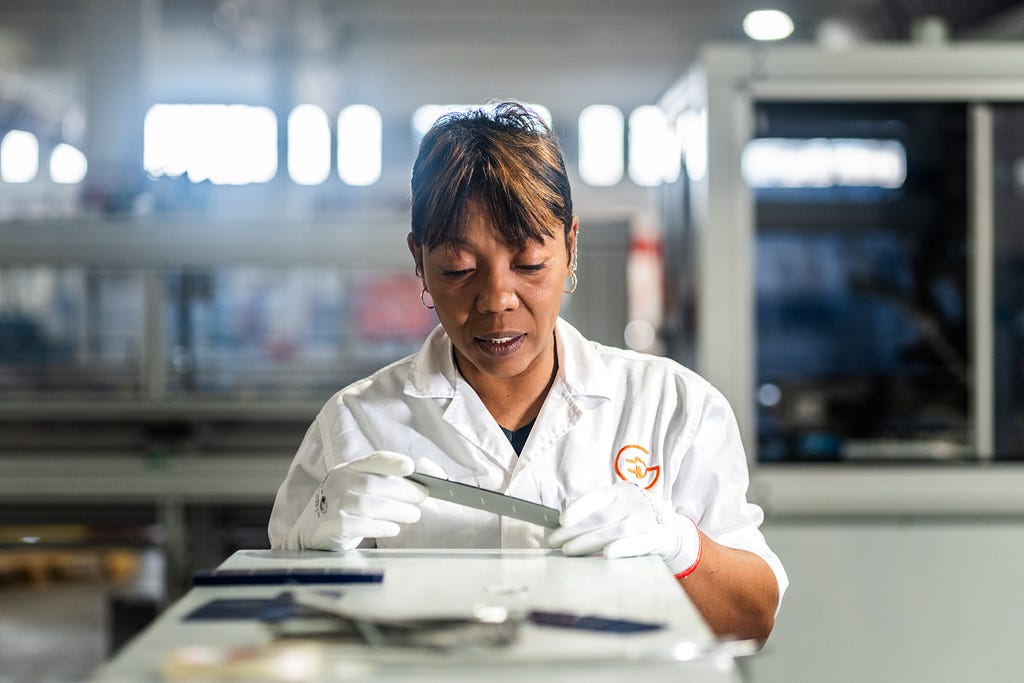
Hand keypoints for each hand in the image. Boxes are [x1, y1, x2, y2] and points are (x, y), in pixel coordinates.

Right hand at [306, 451, 429, 549]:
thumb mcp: (359, 486)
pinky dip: (379, 527)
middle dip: (403, 490)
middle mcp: (338, 482)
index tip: (411, 468)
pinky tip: (393, 529)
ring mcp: (331, 504)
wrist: (312, 530)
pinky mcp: (329, 525)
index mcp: (348, 468)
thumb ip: (384, 480)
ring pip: (367, 504)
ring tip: (414, 515)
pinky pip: (357, 525)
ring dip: (395, 510)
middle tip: (422, 497)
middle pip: (374, 483)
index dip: (392, 462)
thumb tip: (421, 478)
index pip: (372, 460)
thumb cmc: (345, 506)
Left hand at [547, 481, 701, 576]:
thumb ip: (593, 510)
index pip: (596, 497)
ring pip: (613, 532)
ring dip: (588, 543)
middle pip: (600, 518)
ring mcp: (646, 520)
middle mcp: (633, 503)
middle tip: (554, 542)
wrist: (670, 529)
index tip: (561, 520)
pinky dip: (623, 548)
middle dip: (574, 532)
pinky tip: (608, 554)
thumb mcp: (616, 505)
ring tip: (568, 551)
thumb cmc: (632, 516)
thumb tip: (563, 519)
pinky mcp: (657, 538)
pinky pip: (639, 543)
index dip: (579, 508)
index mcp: (620, 491)